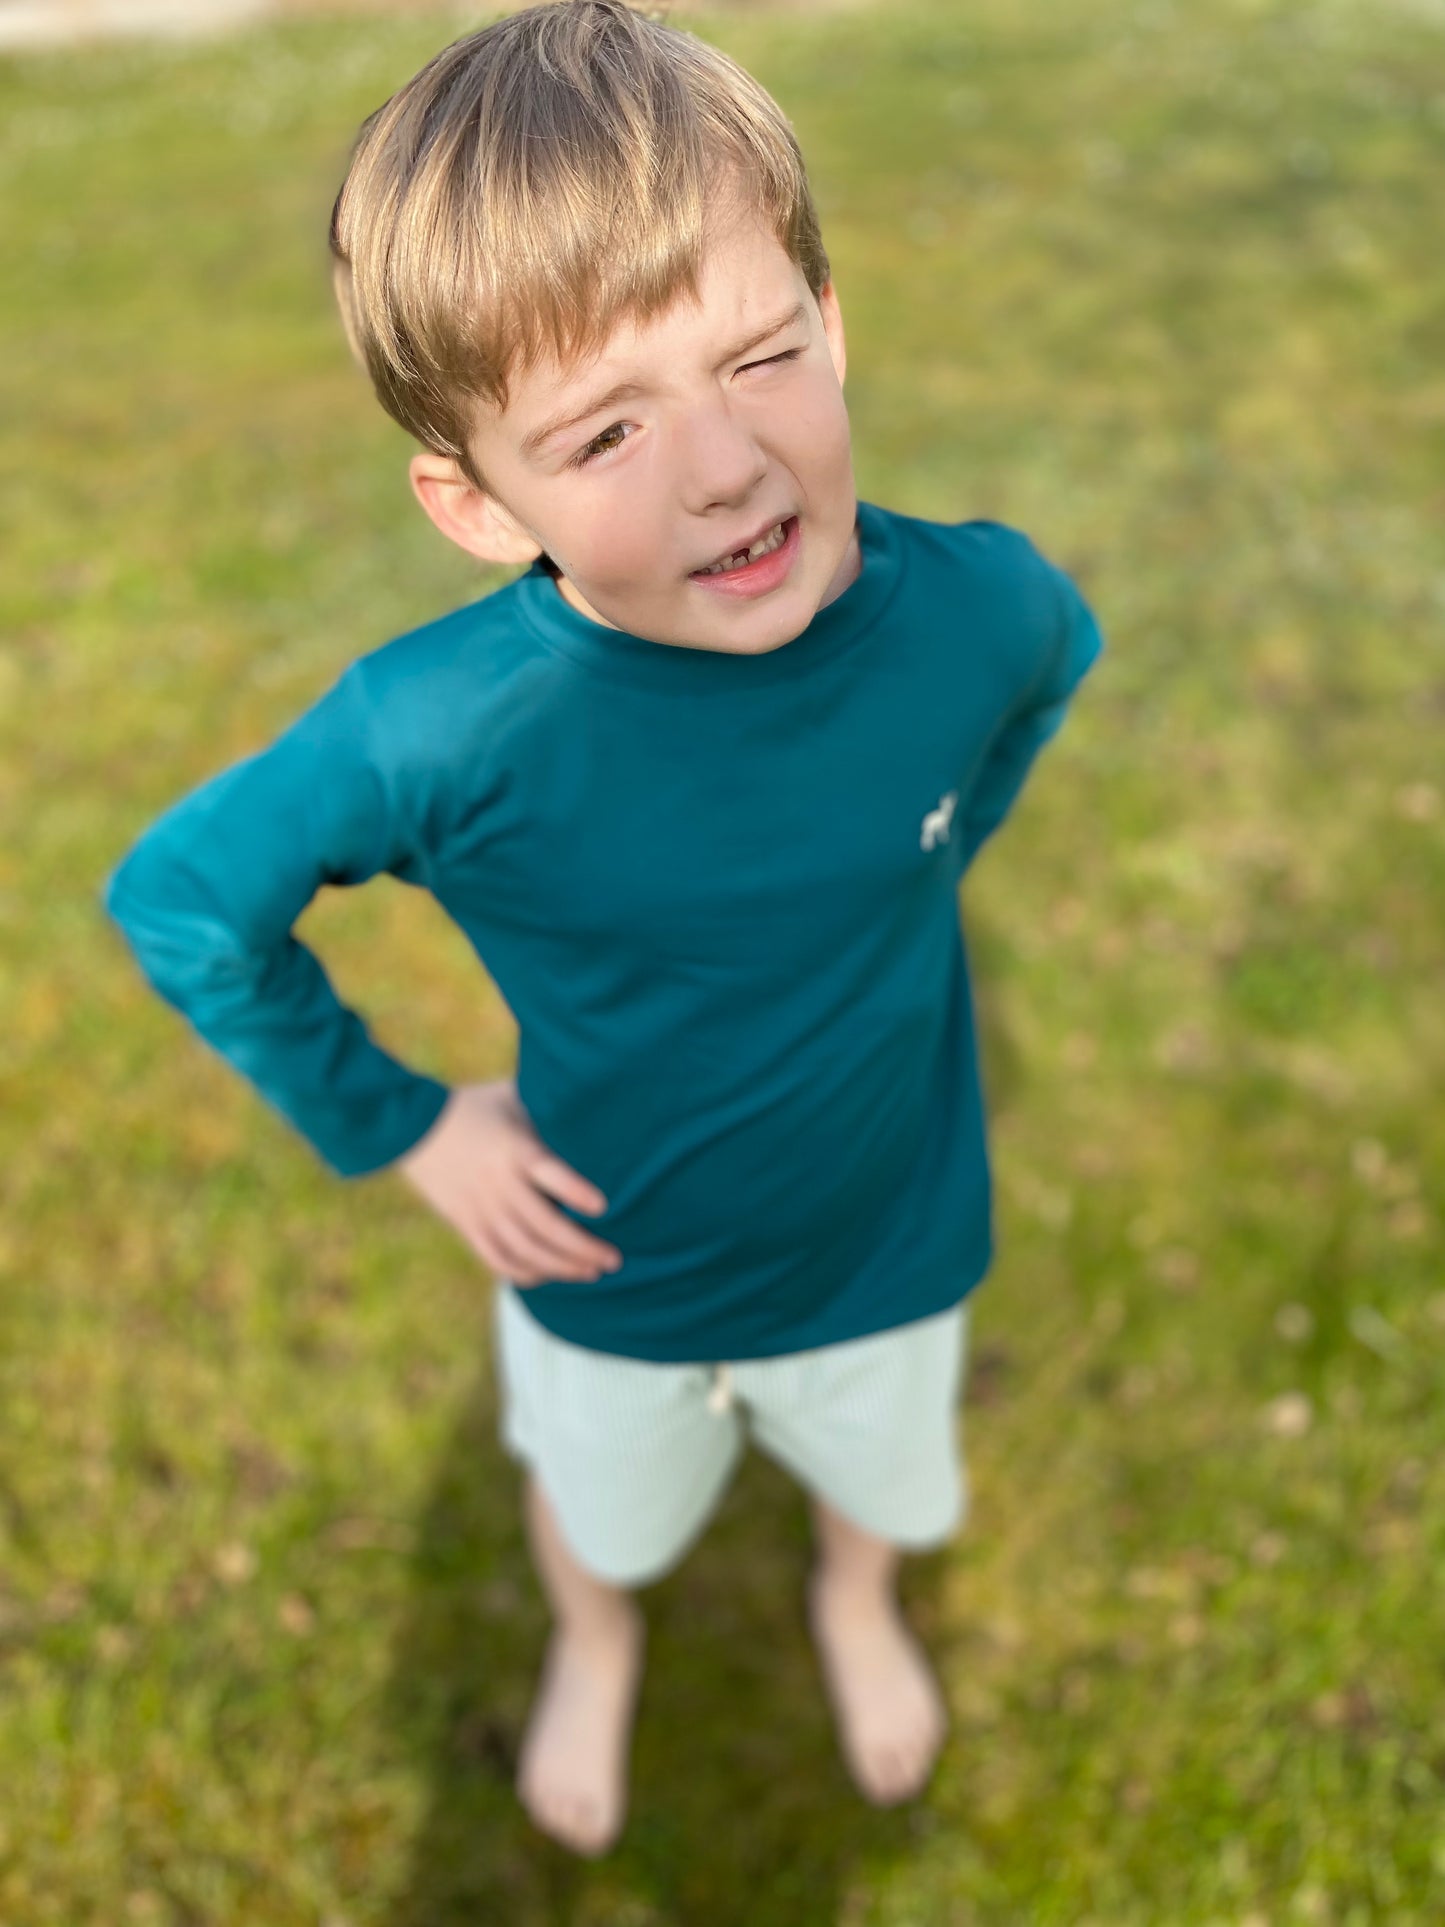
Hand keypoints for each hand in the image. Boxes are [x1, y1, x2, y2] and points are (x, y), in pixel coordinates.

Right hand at [397, 1078, 621, 1286]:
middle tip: (613, 1259)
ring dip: (562, 1266)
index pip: (548, 1173)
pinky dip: (526, 1273)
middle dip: (583, 1248)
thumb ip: (546, 1105)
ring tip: (592, 1271)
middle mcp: (498, 1184)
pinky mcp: (466, 1225)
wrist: (411, 1126)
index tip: (603, 1206)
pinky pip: (498, 1259)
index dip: (575, 1192)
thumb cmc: (473, 1105)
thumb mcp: (511, 1096)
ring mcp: (481, 1209)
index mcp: (512, 1149)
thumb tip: (593, 1097)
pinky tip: (550, 1274)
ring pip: (525, 1250)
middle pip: (544, 1226)